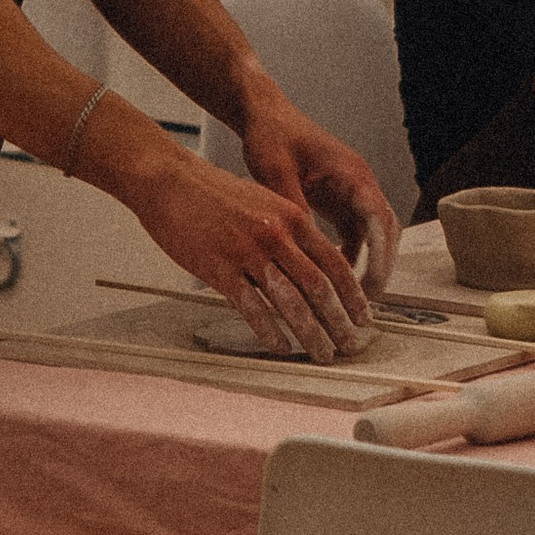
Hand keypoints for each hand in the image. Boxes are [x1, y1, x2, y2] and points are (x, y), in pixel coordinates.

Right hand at [133, 145, 377, 362]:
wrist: (170, 181)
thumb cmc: (213, 191)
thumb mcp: (264, 202)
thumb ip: (289, 231)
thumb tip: (309, 265)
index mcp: (291, 216)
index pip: (334, 262)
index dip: (353, 294)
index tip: (363, 315)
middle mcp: (276, 234)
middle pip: (319, 287)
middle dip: (340, 321)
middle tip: (351, 344)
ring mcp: (248, 253)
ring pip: (291, 302)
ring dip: (311, 334)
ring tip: (322, 353)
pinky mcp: (220, 269)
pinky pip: (253, 308)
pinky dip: (270, 332)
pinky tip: (280, 346)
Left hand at [234, 89, 401, 297]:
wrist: (264, 114)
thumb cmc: (271, 135)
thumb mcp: (275, 171)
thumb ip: (291, 207)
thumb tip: (302, 248)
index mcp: (351, 173)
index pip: (378, 217)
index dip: (380, 254)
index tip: (372, 283)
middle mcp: (359, 183)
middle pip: (385, 230)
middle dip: (381, 266)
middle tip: (364, 302)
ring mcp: (351, 193)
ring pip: (374, 235)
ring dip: (369, 264)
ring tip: (351, 298)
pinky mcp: (338, 201)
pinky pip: (355, 235)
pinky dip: (351, 256)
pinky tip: (332, 278)